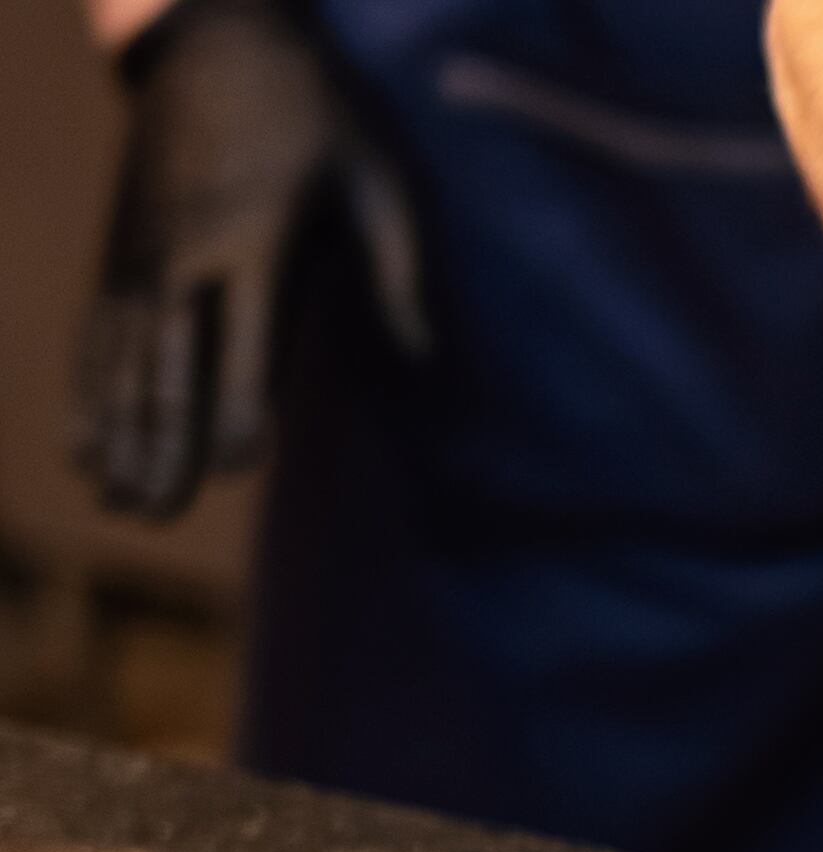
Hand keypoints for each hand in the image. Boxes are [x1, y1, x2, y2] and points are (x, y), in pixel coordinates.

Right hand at [74, 0, 423, 518]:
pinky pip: (95, 338)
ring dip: (117, 437)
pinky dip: (87, 396)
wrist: (213, 39)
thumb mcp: (377, 177)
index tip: (239, 467)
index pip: (243, 342)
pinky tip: (82, 450)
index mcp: (256, 241)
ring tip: (120, 506)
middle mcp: (184, 255)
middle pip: (167, 367)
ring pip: (122, 362)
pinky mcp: (116, 255)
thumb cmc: (315, 115)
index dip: (238, 405)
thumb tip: (424, 356)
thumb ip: (398, 268)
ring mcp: (140, 256)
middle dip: (161, 444)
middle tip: (156, 516)